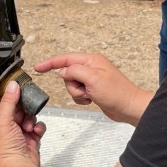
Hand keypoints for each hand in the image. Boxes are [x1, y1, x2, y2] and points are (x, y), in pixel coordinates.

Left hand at [0, 81, 46, 166]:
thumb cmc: (5, 148)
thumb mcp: (3, 121)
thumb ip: (8, 102)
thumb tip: (12, 85)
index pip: (3, 103)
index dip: (12, 97)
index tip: (21, 90)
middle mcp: (6, 128)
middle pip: (18, 109)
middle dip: (25, 110)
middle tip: (27, 111)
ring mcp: (19, 134)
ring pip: (29, 117)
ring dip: (32, 119)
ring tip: (30, 127)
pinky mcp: (30, 140)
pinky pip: (37, 127)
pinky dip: (38, 128)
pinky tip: (36, 131)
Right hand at [34, 53, 150, 125]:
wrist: (128, 107)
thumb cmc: (117, 92)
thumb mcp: (93, 79)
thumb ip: (75, 71)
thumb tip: (63, 71)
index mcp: (91, 60)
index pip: (65, 59)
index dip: (50, 63)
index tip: (38, 67)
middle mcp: (91, 68)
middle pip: (68, 74)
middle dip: (72, 85)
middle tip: (85, 89)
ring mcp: (91, 79)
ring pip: (71, 85)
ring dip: (77, 93)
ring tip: (90, 95)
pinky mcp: (92, 89)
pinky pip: (78, 93)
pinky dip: (81, 98)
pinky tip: (91, 100)